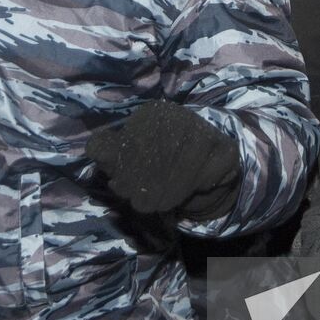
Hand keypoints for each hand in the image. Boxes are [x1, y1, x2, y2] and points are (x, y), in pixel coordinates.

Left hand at [87, 100, 240, 219]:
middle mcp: (180, 115)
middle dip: (143, 183)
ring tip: (155, 205)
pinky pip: (206, 174)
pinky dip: (190, 189)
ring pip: (181, 165)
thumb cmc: (159, 163)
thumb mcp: (129, 158)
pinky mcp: (225, 151)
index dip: (124, 168)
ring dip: (165, 191)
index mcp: (152, 113)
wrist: (203, 171)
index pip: (134, 140)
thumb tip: (95, 148)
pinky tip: (181, 197)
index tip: (120, 188)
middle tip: (139, 203)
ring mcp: (205, 131)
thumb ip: (109, 153)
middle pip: (157, 153)